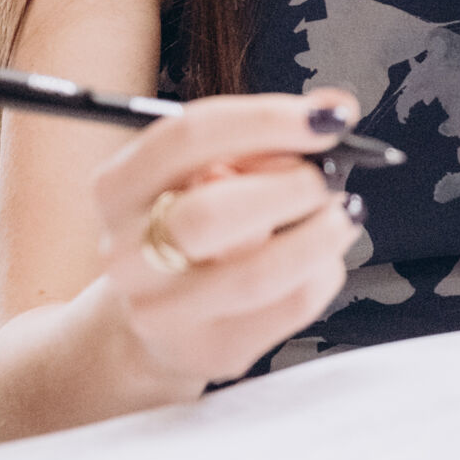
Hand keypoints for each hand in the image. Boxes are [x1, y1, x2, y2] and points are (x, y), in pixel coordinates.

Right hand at [92, 92, 367, 395]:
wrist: (161, 321)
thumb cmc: (195, 223)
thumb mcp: (208, 171)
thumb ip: (261, 139)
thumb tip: (332, 109)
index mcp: (117, 188)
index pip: (186, 137)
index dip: (264, 120)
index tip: (325, 117)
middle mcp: (127, 253)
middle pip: (211, 213)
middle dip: (289, 187)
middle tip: (327, 178)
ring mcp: (165, 311)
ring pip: (257, 274)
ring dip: (318, 235)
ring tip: (341, 214)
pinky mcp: (214, 350)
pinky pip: (290, 306)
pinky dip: (324, 271)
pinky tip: (325, 255)